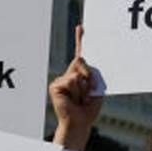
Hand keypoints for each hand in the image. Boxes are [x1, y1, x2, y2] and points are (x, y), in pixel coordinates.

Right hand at [49, 26, 102, 150]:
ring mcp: (61, 79)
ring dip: (84, 88)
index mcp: (80, 74)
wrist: (80, 122)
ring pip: (77, 73)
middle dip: (89, 76)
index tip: (81, 27)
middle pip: (81, 61)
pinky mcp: (55, 85)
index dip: (80, 40)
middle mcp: (69, 74)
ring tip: (81, 99)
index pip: (80, 54)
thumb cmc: (89, 108)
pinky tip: (73, 100)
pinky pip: (71, 81)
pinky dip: (76, 91)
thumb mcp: (96, 88)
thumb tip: (81, 62)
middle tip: (88, 93)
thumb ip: (91, 74)